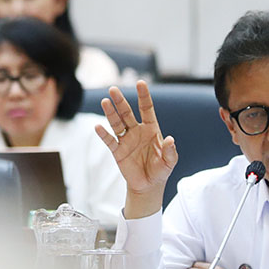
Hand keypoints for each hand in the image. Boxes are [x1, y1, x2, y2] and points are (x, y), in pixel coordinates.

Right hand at [95, 80, 177, 218]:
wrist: (148, 185)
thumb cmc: (160, 171)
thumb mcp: (169, 162)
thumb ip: (170, 151)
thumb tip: (170, 139)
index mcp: (151, 129)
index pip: (146, 109)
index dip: (144, 96)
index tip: (140, 83)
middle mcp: (137, 131)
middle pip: (127, 113)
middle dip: (120, 101)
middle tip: (113, 89)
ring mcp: (126, 140)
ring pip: (116, 123)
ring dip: (110, 113)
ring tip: (104, 101)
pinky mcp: (118, 151)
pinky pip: (109, 141)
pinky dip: (103, 134)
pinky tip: (98, 126)